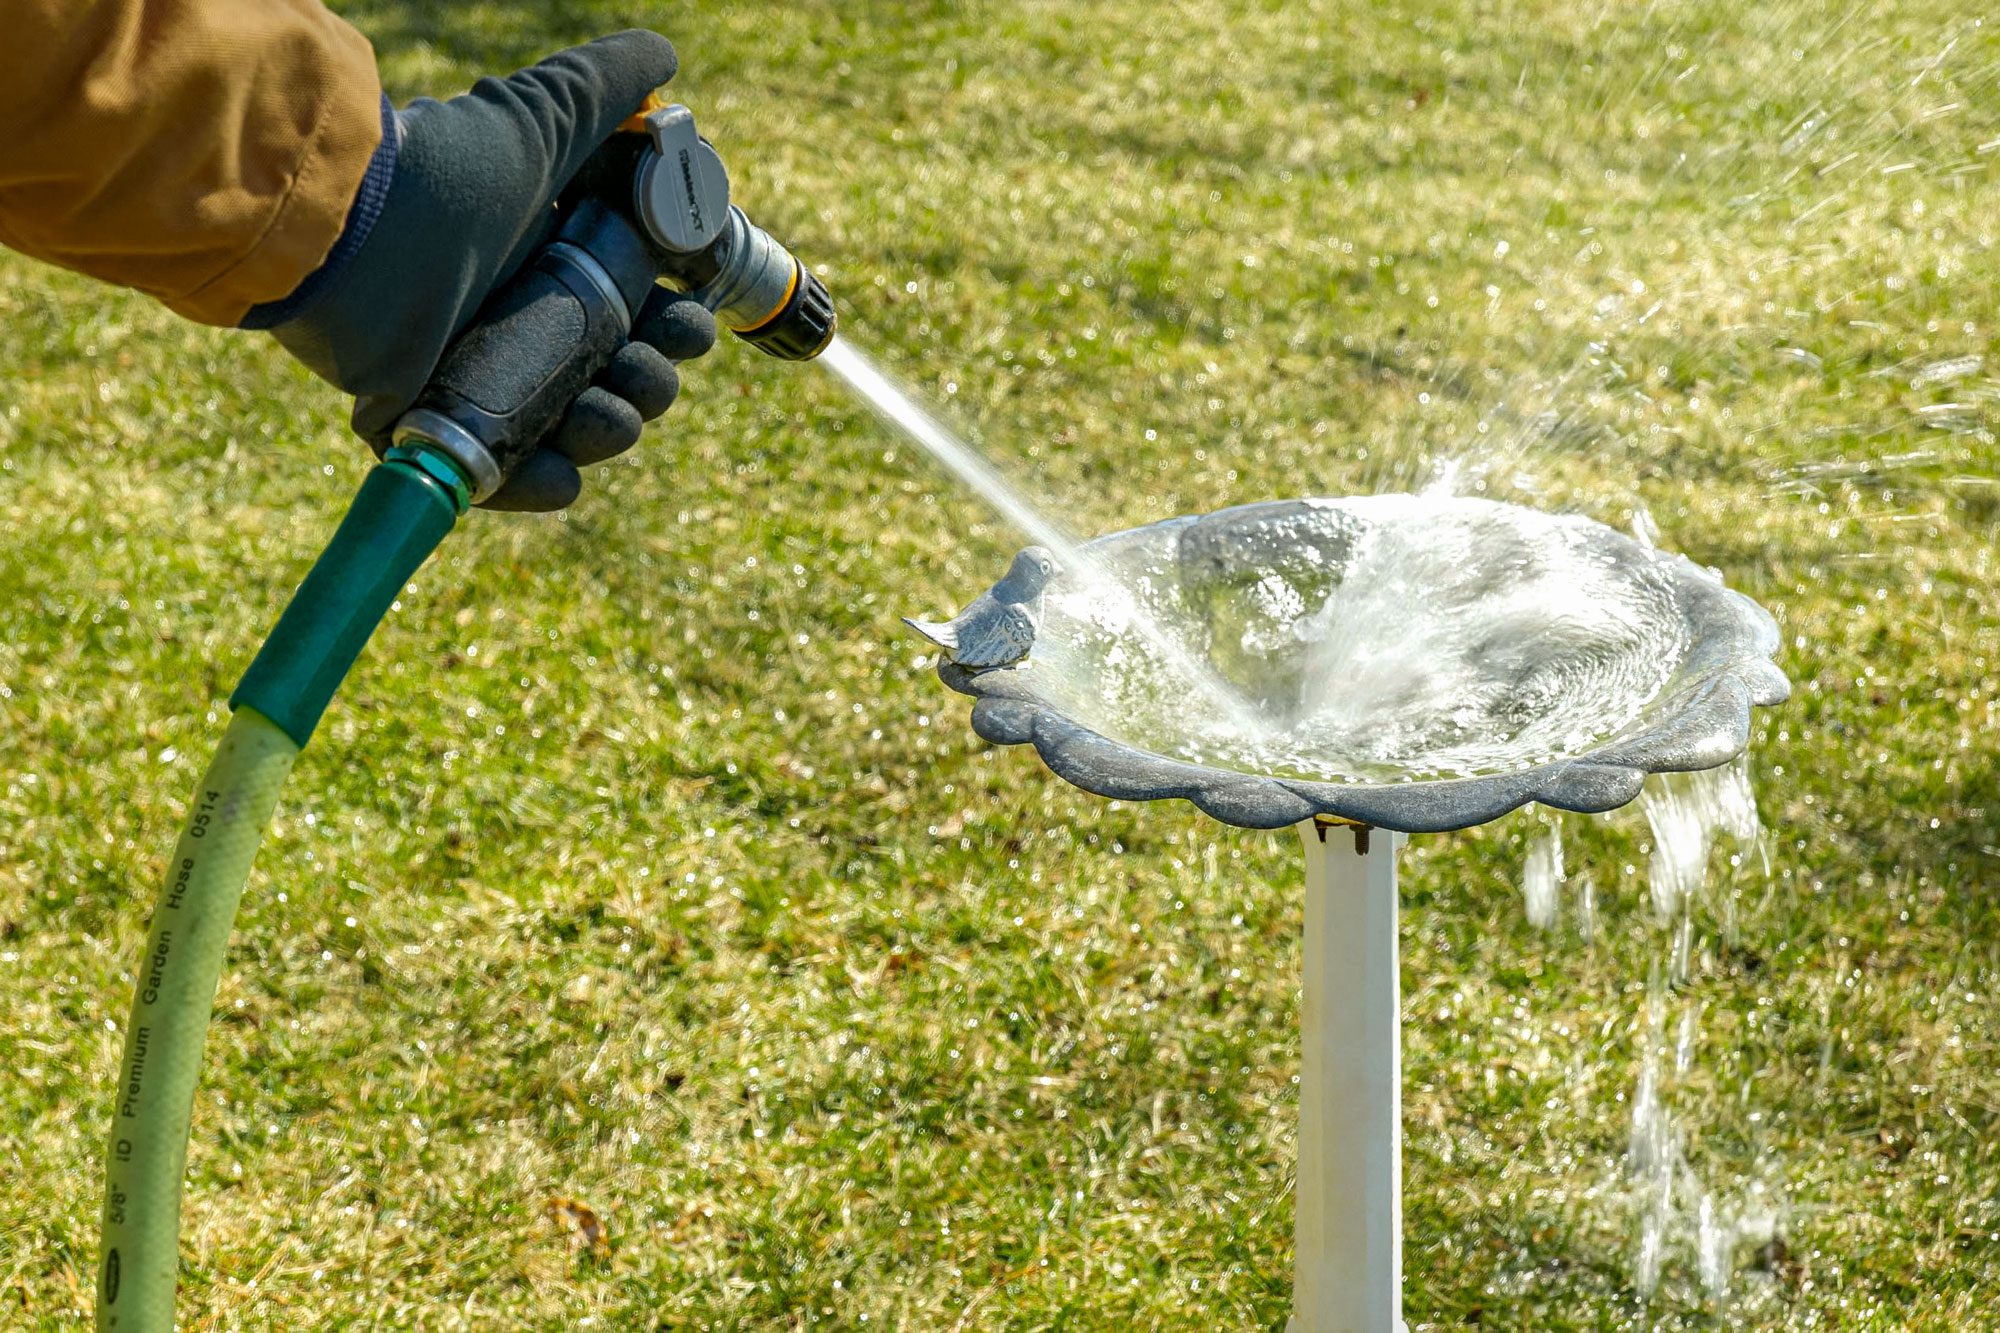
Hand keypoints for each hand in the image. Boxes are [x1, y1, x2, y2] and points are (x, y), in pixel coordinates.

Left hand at [259, 31, 714, 509]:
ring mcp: (479, 376)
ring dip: (610, 431)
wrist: (350, 224)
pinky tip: (564, 475)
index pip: (643, 313)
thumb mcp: (540, 118)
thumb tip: (666, 55)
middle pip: (621, 378)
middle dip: (651, 382)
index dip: (678, 323)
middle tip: (644, 365)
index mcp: (558, 266)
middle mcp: (524, 323)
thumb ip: (608, 86)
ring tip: (600, 412)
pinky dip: (538, 485)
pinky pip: (499, 475)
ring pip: (574, 428)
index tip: (689, 316)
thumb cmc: (448, 171)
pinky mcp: (431, 421)